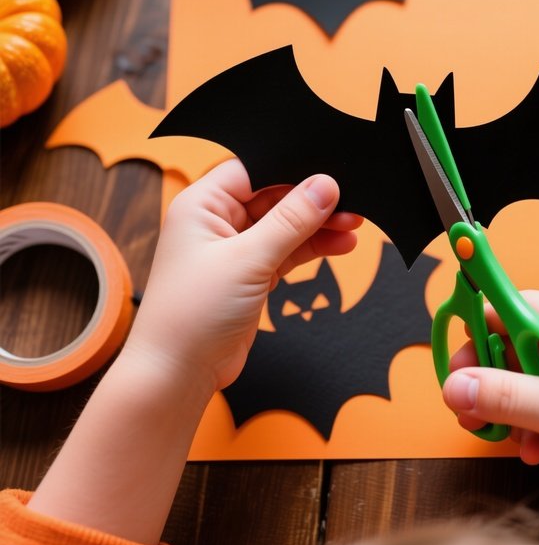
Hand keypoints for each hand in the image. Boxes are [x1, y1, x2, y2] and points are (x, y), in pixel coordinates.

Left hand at [125, 159, 361, 392]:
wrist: (178, 374)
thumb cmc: (192, 315)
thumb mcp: (248, 259)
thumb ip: (291, 221)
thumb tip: (324, 186)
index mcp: (202, 204)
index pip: (254, 170)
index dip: (292, 170)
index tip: (329, 175)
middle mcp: (216, 222)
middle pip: (274, 197)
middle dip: (312, 201)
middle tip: (351, 203)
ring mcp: (234, 249)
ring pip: (284, 225)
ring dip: (318, 226)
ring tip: (353, 225)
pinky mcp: (250, 274)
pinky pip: (287, 251)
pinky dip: (312, 249)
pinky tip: (340, 244)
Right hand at [443, 291, 538, 503]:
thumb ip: (505, 397)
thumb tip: (454, 386)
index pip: (515, 304)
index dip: (481, 323)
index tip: (456, 353)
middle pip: (513, 343)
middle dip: (488, 376)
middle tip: (466, 404)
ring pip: (523, 376)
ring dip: (506, 406)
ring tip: (499, 435)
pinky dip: (528, 422)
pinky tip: (531, 449)